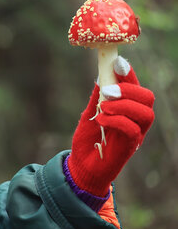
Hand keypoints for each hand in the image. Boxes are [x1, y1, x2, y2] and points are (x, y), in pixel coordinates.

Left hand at [68, 56, 154, 196]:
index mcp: (127, 108)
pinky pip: (132, 129)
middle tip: (107, 92)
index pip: (135, 87)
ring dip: (123, 105)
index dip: (129, 74)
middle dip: (128, 90)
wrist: (81, 166)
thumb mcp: (89, 114)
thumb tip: (101, 78)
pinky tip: (101, 120)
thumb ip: (96, 98)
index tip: (117, 62)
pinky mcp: (130, 146)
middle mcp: (136, 119)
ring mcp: (136, 133)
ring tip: (103, 108)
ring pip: (145, 113)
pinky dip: (116, 121)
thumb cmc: (87, 140)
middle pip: (148, 98)